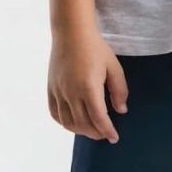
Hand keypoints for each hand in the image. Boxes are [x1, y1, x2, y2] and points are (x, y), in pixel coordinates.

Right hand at [47, 26, 127, 142]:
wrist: (71, 33)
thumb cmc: (95, 48)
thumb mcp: (114, 67)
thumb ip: (119, 90)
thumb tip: (121, 111)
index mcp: (89, 87)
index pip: (98, 118)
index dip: (107, 131)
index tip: (114, 138)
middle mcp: (71, 92)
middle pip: (83, 124)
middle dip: (96, 133)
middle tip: (105, 134)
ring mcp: (58, 92)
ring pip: (68, 122)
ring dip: (81, 131)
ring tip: (92, 129)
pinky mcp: (50, 89)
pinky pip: (55, 113)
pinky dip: (65, 123)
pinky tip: (74, 122)